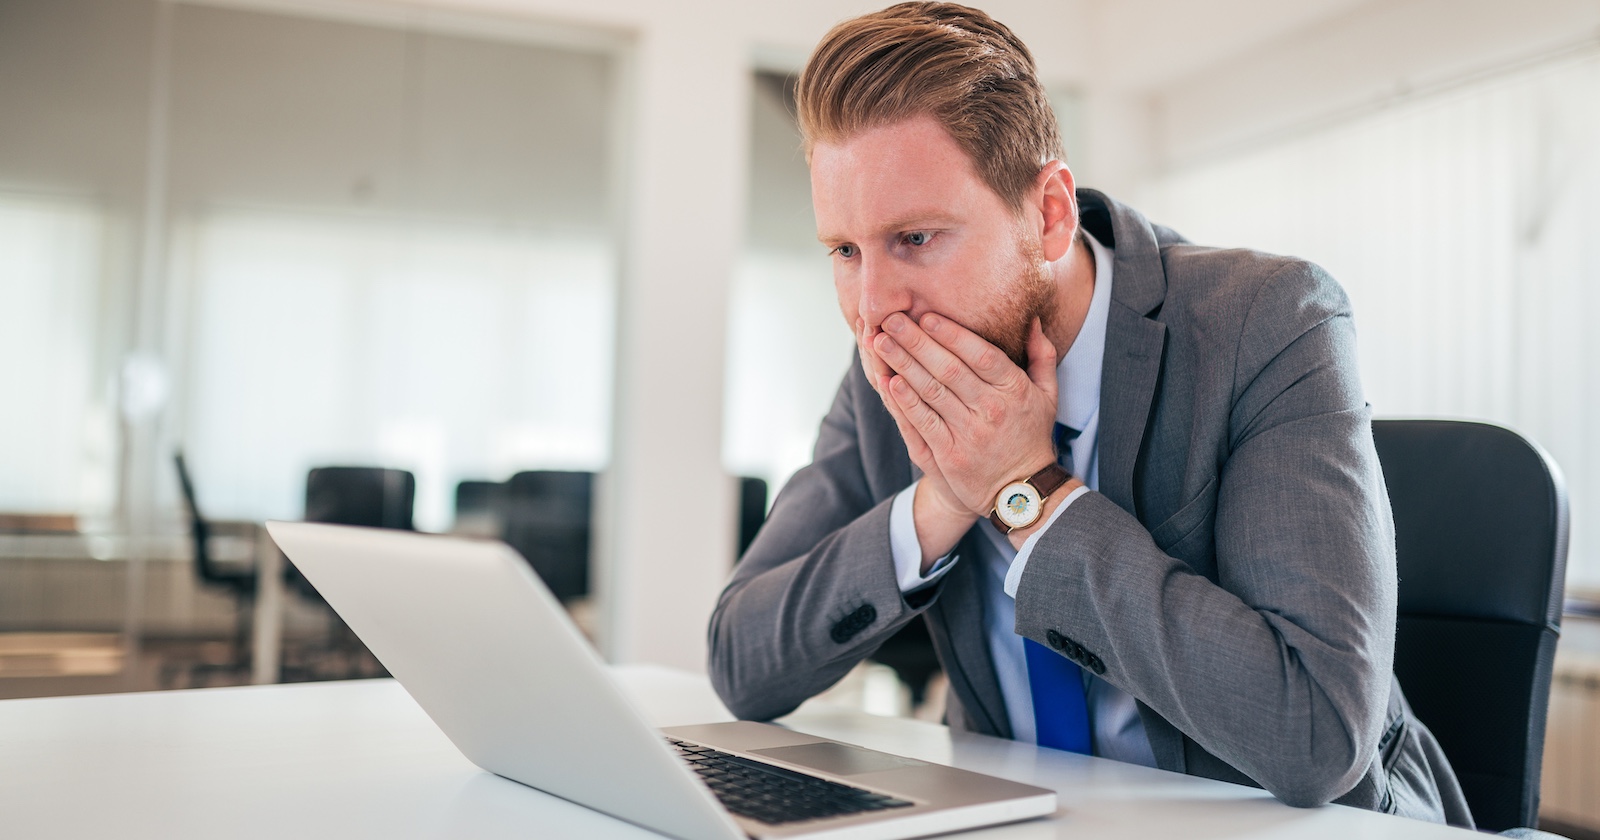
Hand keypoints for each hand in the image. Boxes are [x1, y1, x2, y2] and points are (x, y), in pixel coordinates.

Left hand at [872, 311, 1059, 516]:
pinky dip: (905, 401)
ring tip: (881, 342)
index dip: (952, 334)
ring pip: (932, 392)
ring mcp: (970, 434)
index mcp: (1015, 390)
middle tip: (892, 320)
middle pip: (950, 369)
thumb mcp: (1047, 395)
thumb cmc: (1031, 435)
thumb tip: (1032, 319)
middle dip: (918, 341)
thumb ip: (1042, 356)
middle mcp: (992, 410)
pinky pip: (923, 423)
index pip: (981, 354)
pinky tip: (888, 381)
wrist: (1022, 492)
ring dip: (903, 365)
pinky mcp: (950, 456)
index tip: (927, 315)